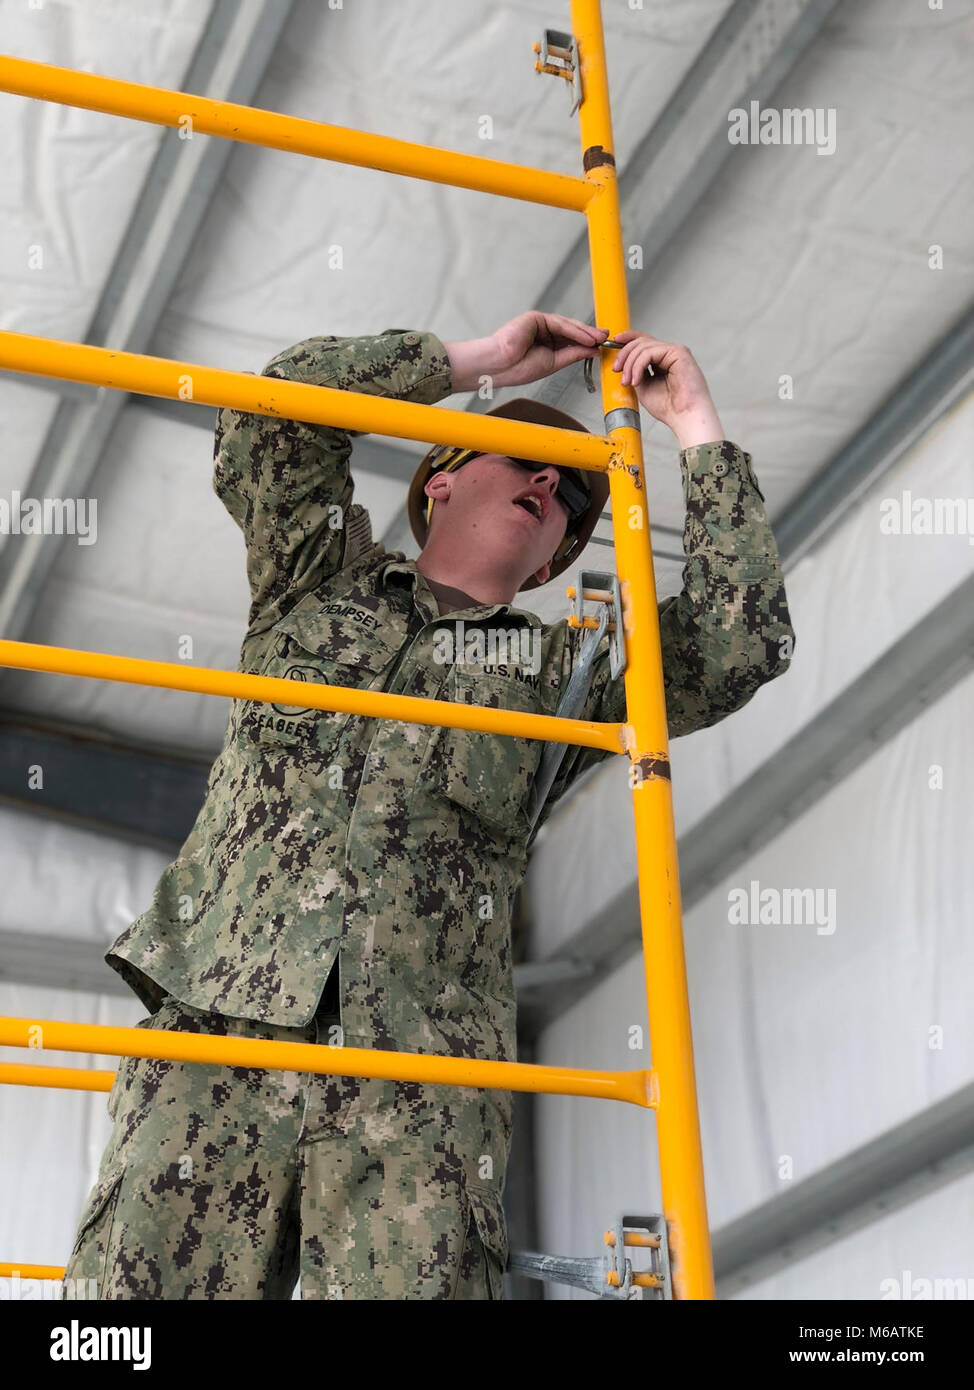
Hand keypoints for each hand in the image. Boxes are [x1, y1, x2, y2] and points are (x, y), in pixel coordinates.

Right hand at [445, 312, 607, 392]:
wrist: (499, 365)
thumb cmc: (518, 368)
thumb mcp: (553, 363)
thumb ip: (573, 354)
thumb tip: (594, 350)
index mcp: (546, 345)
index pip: (571, 342)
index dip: (587, 343)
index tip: (602, 346)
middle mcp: (543, 332)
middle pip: (571, 332)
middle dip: (590, 335)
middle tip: (607, 339)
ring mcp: (539, 324)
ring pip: (568, 326)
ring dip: (586, 332)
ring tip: (600, 338)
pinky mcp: (535, 317)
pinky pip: (560, 324)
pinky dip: (575, 331)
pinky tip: (587, 337)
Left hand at [609, 331, 724, 449]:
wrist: (685, 417)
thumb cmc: (669, 408)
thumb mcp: (643, 387)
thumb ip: (634, 372)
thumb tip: (621, 362)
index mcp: (663, 360)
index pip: (643, 342)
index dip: (627, 339)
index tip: (613, 343)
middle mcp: (669, 353)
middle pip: (641, 341)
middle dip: (624, 355)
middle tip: (617, 371)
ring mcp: (675, 351)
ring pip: (643, 346)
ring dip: (630, 364)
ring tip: (628, 382)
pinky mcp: (679, 352)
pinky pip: (650, 352)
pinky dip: (638, 365)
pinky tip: (637, 380)